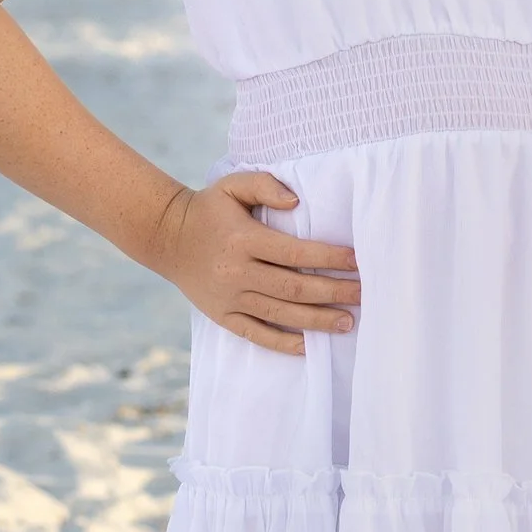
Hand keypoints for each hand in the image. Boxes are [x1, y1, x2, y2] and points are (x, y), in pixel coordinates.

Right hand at [141, 170, 359, 353]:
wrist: (166, 237)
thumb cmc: (209, 208)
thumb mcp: (232, 185)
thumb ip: (265, 185)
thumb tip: (297, 202)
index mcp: (244, 240)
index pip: (296, 254)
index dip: (330, 259)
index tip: (357, 261)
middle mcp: (237, 272)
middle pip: (294, 288)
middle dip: (334, 293)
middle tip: (365, 295)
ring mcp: (229, 298)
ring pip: (280, 315)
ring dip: (317, 321)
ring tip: (348, 322)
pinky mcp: (222, 315)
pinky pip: (256, 335)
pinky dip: (283, 344)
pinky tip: (309, 346)